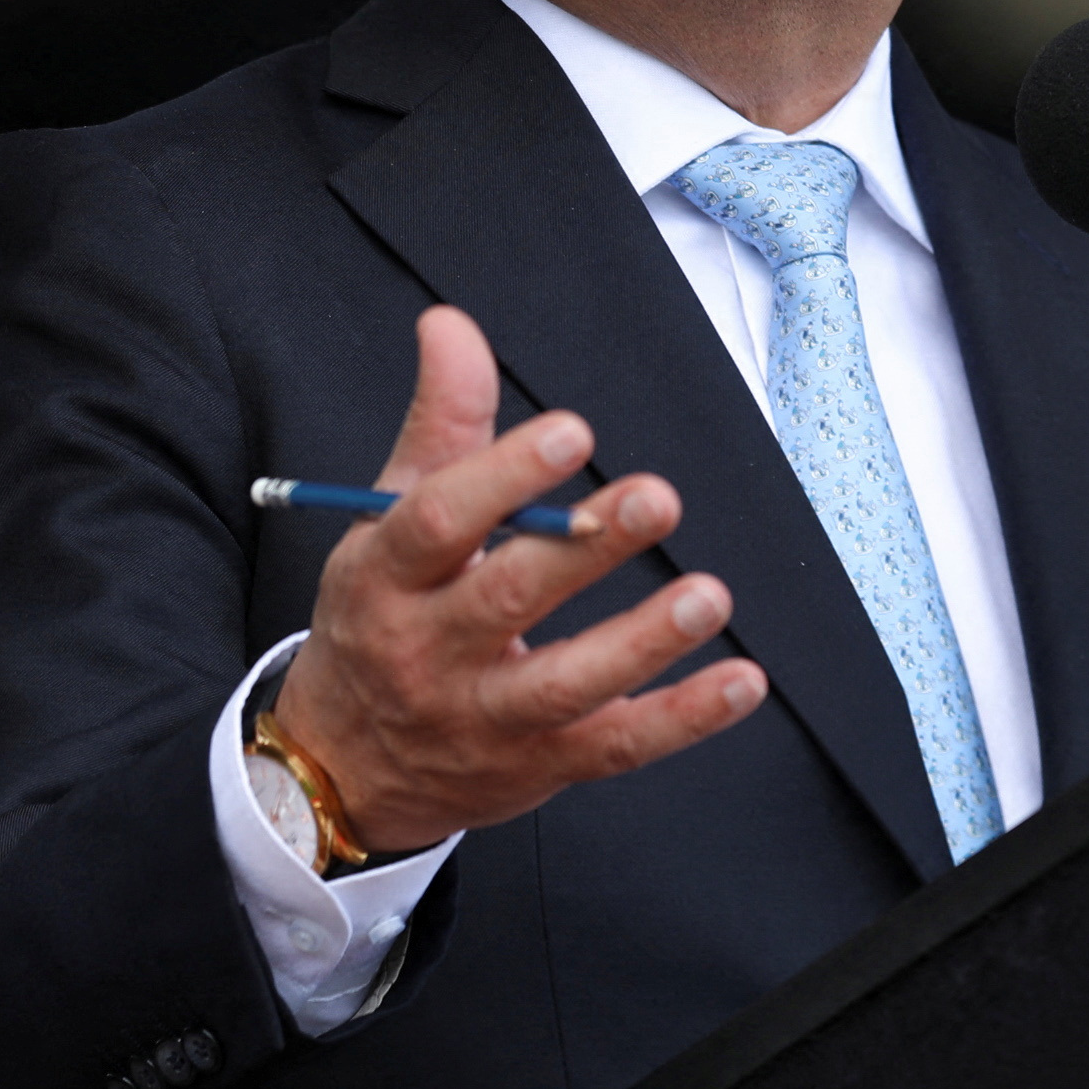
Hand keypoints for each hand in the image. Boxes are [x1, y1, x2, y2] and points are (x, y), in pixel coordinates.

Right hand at [268, 307, 764, 855]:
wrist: (345, 766)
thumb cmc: (384, 614)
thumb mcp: (390, 520)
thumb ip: (440, 422)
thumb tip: (451, 322)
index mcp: (386, 576)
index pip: (436, 523)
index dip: (503, 476)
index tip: (573, 430)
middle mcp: (429, 650)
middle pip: (506, 598)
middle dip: (584, 549)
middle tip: (658, 497)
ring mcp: (486, 717)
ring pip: (567, 683)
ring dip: (644, 641)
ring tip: (708, 593)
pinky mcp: (541, 765)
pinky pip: (617, 746)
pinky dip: (683, 718)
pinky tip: (743, 681)